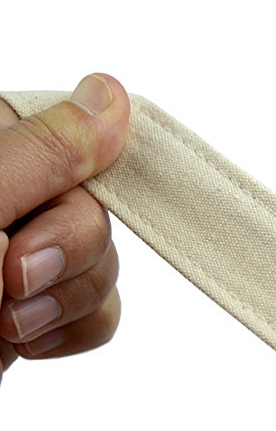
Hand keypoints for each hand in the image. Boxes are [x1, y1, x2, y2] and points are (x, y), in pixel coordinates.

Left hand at [0, 73, 129, 382]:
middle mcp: (12, 204)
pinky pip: (101, 305)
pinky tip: (33, 338)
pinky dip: (80, 325)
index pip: (74, 135)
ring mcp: (27, 260)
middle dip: (69, 249)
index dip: (82, 174)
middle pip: (97, 206)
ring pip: (106, 259)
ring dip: (72, 296)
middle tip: (9, 278)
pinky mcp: (40, 309)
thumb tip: (111, 93)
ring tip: (8, 323)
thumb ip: (42, 151)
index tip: (43, 212)